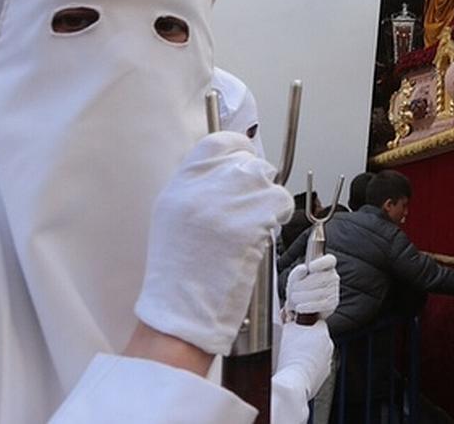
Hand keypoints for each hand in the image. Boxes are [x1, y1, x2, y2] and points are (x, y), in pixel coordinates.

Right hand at [134, 132, 292, 354]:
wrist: (181, 309)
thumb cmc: (179, 271)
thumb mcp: (173, 216)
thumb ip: (198, 187)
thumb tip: (230, 172)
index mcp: (181, 183)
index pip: (219, 143)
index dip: (239, 149)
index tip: (247, 160)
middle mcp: (204, 185)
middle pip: (248, 162)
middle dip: (257, 182)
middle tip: (252, 207)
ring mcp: (229, 200)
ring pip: (268, 180)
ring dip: (268, 200)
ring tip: (254, 225)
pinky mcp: (252, 219)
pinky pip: (280, 202)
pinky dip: (278, 216)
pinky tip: (263, 233)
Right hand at [271, 320, 333, 423]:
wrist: (293, 383)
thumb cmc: (290, 357)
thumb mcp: (287, 331)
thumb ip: (291, 321)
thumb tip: (289, 316)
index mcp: (321, 331)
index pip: (315, 321)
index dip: (304, 324)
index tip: (296, 329)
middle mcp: (328, 344)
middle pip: (317, 337)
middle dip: (306, 339)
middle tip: (292, 343)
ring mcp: (327, 360)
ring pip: (317, 352)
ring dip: (308, 353)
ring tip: (293, 358)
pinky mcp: (324, 374)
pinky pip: (316, 366)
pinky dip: (309, 366)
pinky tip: (297, 368)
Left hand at [286, 253, 339, 318]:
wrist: (301, 303)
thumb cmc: (300, 286)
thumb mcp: (295, 278)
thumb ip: (297, 272)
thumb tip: (303, 268)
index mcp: (326, 265)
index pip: (329, 260)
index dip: (321, 263)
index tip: (310, 267)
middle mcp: (333, 276)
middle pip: (322, 279)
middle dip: (304, 285)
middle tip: (293, 291)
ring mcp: (334, 290)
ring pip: (320, 293)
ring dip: (304, 297)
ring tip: (294, 298)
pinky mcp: (333, 303)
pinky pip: (322, 305)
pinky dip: (309, 306)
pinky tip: (300, 307)